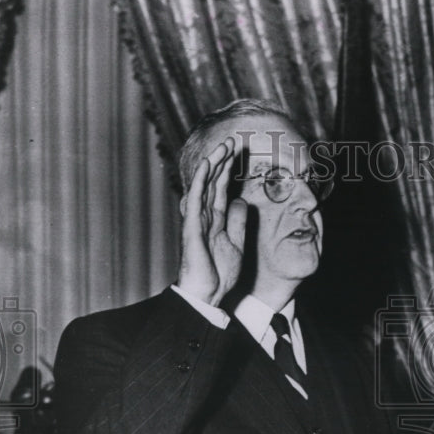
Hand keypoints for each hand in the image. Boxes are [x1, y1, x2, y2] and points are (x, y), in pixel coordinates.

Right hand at [177, 138, 247, 305]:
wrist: (209, 293)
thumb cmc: (219, 272)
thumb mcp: (237, 242)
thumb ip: (238, 221)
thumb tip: (240, 201)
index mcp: (216, 218)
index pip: (223, 187)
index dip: (230, 169)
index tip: (239, 152)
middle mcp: (205, 214)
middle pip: (214, 181)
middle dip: (223, 160)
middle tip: (233, 140)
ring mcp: (197, 218)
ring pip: (205, 185)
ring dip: (214, 164)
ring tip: (224, 145)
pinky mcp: (193, 226)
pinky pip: (196, 198)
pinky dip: (201, 180)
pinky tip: (208, 165)